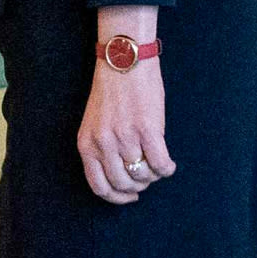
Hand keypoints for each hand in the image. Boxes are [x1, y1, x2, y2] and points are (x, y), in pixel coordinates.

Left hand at [78, 54, 175, 206]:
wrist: (124, 61)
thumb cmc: (112, 90)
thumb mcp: (95, 123)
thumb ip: (102, 148)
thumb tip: (122, 174)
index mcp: (87, 144)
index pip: (99, 187)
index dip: (117, 197)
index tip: (129, 195)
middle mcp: (103, 144)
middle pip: (123, 184)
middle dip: (138, 187)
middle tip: (146, 178)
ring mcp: (125, 138)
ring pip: (142, 176)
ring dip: (152, 176)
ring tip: (157, 166)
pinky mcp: (147, 130)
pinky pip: (160, 164)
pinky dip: (167, 169)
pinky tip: (169, 165)